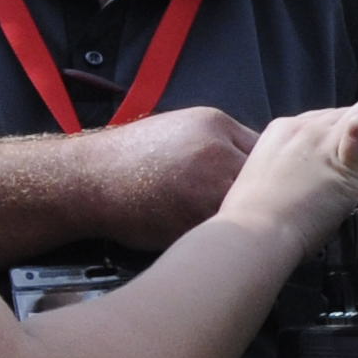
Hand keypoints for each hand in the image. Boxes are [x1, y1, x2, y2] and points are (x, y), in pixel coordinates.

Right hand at [96, 104, 253, 249]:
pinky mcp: (192, 227)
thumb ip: (228, 138)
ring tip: (233, 219)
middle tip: (250, 204)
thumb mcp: (187, 125)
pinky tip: (213, 231)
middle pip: (261, 184)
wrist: (93, 179)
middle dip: (258, 195)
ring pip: (245, 210)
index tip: (263, 181)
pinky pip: (222, 231)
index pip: (265, 151)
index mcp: (217, 128)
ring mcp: (205, 196)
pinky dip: (221, 233)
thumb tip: (263, 160)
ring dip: (242, 216)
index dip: (265, 170)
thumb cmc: (138, 151)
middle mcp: (216, 159)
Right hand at [212, 96, 357, 259]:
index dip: (339, 140)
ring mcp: (321, 136)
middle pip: (348, 114)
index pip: (325, 121)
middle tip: (357, 175)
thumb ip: (297, 170)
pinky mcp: (341, 154)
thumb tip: (324, 174)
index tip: (337, 167)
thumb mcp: (272, 185)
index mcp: (282, 132)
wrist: (255, 234)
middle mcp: (302, 126)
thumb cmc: (261, 223)